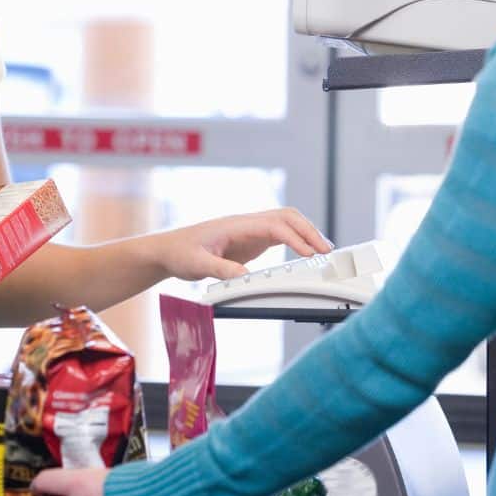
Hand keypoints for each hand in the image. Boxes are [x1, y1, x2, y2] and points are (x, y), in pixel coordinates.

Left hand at [154, 208, 332, 279]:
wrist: (169, 249)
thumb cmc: (180, 252)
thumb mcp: (197, 264)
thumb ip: (221, 269)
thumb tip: (245, 277)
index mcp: (236, 225)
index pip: (275, 225)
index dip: (295, 238)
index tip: (310, 253)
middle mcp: (247, 224)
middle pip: (287, 218)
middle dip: (309, 231)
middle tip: (326, 251)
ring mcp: (250, 231)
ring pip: (286, 223)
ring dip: (306, 233)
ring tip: (322, 251)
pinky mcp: (251, 241)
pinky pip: (280, 234)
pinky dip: (297, 240)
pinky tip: (305, 253)